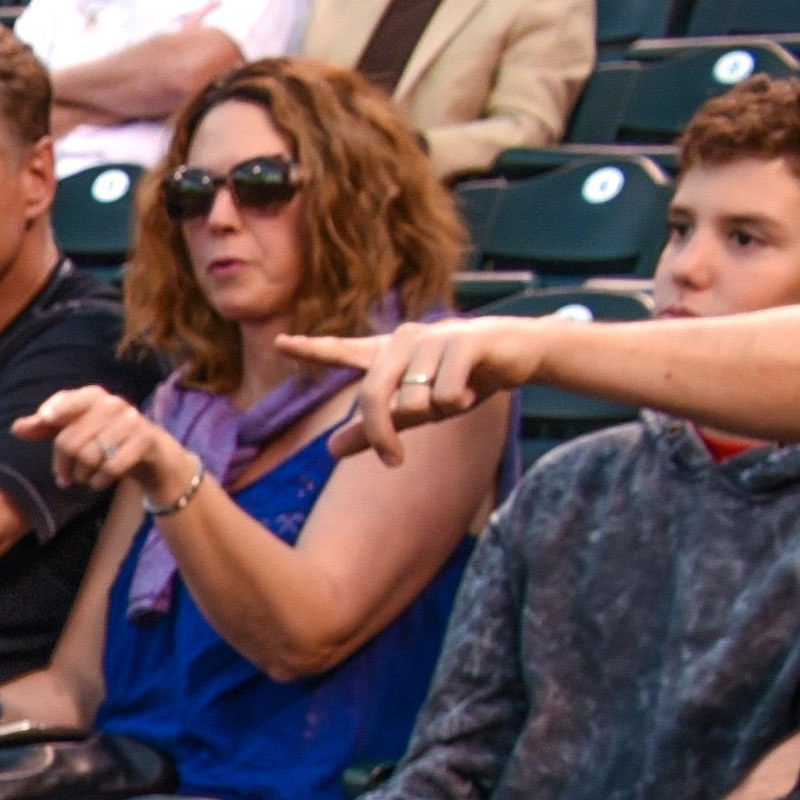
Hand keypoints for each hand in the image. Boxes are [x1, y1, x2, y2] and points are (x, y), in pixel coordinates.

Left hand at [21, 385, 201, 503]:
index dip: (54, 409)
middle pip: (70, 440)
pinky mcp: (145, 440)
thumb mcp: (78, 433)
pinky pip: (110, 467)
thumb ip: (47, 428)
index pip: (68, 400)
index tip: (44, 418)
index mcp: (95, 397)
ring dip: (82, 476)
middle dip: (63, 466)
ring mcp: (132, 420)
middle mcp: (113, 403)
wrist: (153, 457)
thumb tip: (17, 427)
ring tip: (87, 477)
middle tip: (66, 478)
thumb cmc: (107, 443)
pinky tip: (101, 481)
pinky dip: (100, 481)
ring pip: (89, 456)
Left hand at [285, 312, 544, 461]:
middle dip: (381, 435)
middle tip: (393, 461)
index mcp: (389, 354)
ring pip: (414, 401)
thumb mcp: (413, 412)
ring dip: (436, 413)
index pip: (344, 352)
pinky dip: (458, 403)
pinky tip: (474, 388)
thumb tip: (330, 450)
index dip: (312, 349)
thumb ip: (373, 429)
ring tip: (456, 395)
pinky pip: (445, 394)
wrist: (517, 355)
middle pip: (372, 397)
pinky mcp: (463, 341)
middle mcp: (404, 339)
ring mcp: (433, 337)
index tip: (281, 343)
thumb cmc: (461, 381)